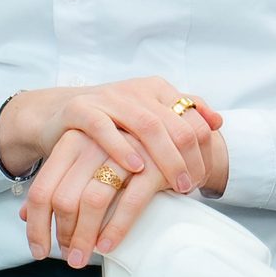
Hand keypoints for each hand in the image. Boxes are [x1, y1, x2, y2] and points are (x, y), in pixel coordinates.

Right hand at [0, 77, 221, 193]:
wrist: (57, 113)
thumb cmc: (111, 122)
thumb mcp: (148, 116)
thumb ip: (181, 115)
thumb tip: (218, 122)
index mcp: (156, 90)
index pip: (191, 114)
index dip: (204, 144)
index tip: (207, 174)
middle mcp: (136, 90)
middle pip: (173, 121)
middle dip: (188, 156)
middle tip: (193, 186)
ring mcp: (108, 98)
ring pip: (146, 124)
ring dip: (165, 158)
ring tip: (176, 185)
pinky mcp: (81, 110)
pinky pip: (104, 127)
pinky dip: (122, 148)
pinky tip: (137, 169)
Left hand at [21, 125, 205, 265]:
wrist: (180, 130)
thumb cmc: (128, 152)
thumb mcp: (90, 159)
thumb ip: (60, 182)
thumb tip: (23, 215)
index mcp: (75, 138)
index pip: (42, 188)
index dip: (36, 225)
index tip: (39, 250)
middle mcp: (95, 140)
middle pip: (64, 198)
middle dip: (63, 235)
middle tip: (67, 258)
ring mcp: (125, 150)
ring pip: (93, 200)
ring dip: (84, 237)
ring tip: (82, 259)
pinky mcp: (153, 163)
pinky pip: (129, 202)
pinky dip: (115, 229)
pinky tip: (108, 246)